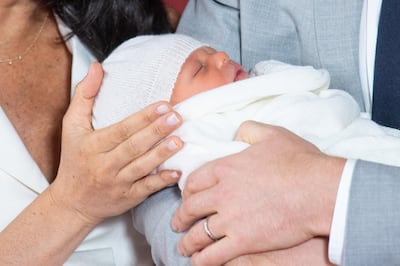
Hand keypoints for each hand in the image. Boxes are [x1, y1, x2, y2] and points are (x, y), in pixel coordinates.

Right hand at [49, 62, 183, 224]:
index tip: (163, 105)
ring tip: (180, 140)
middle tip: (177, 117)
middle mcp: (104, 165)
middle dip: (156, 131)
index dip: (143, 118)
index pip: (121, 130)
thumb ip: (84, 95)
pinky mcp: (127, 198)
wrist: (72, 202)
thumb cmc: (74, 159)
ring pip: (141, 167)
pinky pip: (146, 189)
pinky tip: (177, 172)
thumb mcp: (71, 126)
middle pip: (133, 146)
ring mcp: (117, 183)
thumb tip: (97, 66)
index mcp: (92, 145)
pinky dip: (161, 181)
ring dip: (161, 154)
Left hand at [172, 121, 344, 265]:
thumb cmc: (299, 161)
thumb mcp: (272, 134)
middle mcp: (222, 193)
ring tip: (184, 247)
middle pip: (190, 208)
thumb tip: (238, 132)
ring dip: (188, 242)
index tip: (186, 197)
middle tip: (178, 223)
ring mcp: (231, 219)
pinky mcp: (244, 241)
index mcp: (225, 168)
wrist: (319, 189)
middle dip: (180, 217)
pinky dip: (202, 260)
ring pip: (198, 234)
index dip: (186, 191)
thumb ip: (249, 130)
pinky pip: (214, 255)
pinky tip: (199, 261)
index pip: (194, 181)